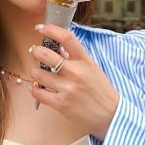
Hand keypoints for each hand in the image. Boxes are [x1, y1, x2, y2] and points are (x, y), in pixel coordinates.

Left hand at [29, 23, 118, 141]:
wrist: (111, 116)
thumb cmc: (102, 92)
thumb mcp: (93, 70)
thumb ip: (76, 59)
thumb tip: (58, 49)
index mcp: (85, 61)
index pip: (67, 38)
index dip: (51, 29)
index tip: (41, 28)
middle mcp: (76, 73)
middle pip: (46, 54)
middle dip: (36, 51)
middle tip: (35, 52)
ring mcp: (68, 89)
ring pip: (38, 74)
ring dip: (34, 71)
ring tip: (37, 73)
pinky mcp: (61, 104)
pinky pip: (39, 92)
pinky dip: (35, 89)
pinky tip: (37, 87)